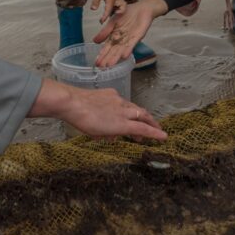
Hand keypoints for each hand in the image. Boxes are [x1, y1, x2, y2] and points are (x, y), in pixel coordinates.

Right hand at [28, 79, 166, 140]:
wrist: (72, 103)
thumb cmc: (74, 108)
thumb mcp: (89, 113)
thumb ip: (99, 122)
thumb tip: (109, 135)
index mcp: (111, 97)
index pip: (127, 106)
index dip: (134, 113)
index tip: (138, 119)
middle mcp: (119, 102)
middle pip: (138, 110)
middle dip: (147, 118)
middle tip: (153, 126)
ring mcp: (122, 112)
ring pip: (143, 117)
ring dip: (152, 125)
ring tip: (159, 132)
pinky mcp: (123, 123)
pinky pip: (142, 128)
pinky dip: (153, 133)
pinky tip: (162, 137)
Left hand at [90, 0, 116, 21]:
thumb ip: (95, 1)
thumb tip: (93, 9)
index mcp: (111, 0)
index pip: (108, 10)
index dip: (105, 17)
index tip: (101, 21)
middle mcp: (114, 1)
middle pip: (116, 11)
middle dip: (110, 17)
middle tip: (101, 21)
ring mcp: (114, 2)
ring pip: (116, 10)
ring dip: (112, 15)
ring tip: (103, 19)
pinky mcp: (113, 2)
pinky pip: (114, 9)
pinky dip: (110, 12)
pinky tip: (105, 15)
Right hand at [92, 0, 166, 67]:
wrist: (141, 8)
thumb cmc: (127, 14)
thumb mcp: (112, 22)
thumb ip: (105, 32)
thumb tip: (94, 41)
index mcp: (114, 37)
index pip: (107, 47)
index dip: (102, 55)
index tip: (97, 63)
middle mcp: (121, 40)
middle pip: (113, 51)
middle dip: (107, 58)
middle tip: (102, 67)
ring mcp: (129, 39)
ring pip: (121, 50)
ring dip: (116, 57)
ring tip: (110, 65)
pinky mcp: (137, 36)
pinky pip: (132, 44)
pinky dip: (128, 50)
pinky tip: (124, 56)